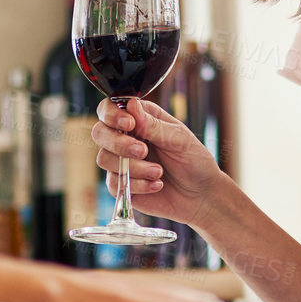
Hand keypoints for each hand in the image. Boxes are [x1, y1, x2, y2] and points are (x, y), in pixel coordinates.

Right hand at [90, 97, 221, 228]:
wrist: (200, 195)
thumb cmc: (194, 161)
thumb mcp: (179, 138)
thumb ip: (153, 124)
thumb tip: (130, 106)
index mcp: (140, 119)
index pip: (110, 109)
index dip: (112, 115)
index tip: (129, 124)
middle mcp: (126, 138)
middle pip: (99, 132)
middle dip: (118, 143)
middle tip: (143, 151)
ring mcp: (121, 161)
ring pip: (104, 159)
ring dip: (133, 167)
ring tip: (158, 172)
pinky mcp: (121, 184)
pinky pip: (114, 182)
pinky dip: (138, 185)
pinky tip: (157, 184)